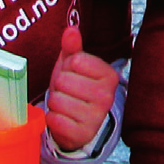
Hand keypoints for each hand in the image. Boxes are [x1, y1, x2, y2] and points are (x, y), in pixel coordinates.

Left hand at [44, 26, 118, 151]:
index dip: (68, 67)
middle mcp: (107, 96)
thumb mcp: (74, 66)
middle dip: (59, 86)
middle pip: (63, 80)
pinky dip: (53, 118)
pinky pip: (54, 119)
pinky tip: (63, 119)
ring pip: (57, 100)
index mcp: (109, 76)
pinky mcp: (82, 134)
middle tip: (68, 92)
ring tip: (65, 105)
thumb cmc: (76, 89)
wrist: (79, 123)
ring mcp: (96, 117)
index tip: (75, 75)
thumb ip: (73, 47)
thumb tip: (71, 30)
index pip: (75, 60)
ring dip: (55, 103)